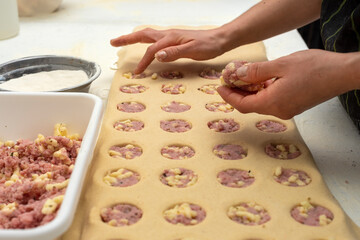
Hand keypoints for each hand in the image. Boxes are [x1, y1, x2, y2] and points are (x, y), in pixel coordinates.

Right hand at [110, 27, 226, 73]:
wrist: (219, 39)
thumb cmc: (208, 45)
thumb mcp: (193, 50)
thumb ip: (175, 52)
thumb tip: (157, 55)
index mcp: (170, 38)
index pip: (151, 50)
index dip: (143, 61)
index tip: (137, 72)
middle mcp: (168, 34)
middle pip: (143, 35)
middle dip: (127, 39)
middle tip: (113, 42)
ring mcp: (171, 36)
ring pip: (148, 35)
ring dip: (134, 38)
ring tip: (123, 41)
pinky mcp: (174, 40)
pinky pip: (155, 39)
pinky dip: (145, 40)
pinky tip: (145, 45)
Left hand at [217, 49, 355, 118]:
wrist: (343, 73)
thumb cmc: (315, 68)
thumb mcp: (280, 65)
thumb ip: (256, 72)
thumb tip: (238, 75)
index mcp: (272, 103)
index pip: (242, 105)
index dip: (228, 96)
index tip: (220, 87)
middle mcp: (278, 111)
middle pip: (250, 105)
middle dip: (237, 93)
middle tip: (229, 79)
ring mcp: (287, 109)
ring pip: (260, 102)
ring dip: (250, 91)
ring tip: (242, 76)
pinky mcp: (294, 105)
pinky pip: (271, 100)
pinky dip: (262, 91)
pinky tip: (260, 79)